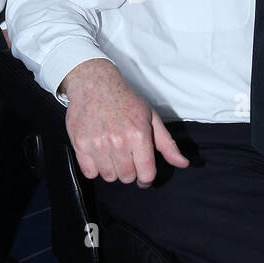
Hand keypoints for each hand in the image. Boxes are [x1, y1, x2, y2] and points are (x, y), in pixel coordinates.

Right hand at [61, 58, 189, 186]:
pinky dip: (95, 168)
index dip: (147, 179)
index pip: (146, 174)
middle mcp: (118, 141)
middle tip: (127, 157)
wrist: (94, 83)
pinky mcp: (80, 144)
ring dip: (112, 169)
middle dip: (130, 172)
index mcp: (139, 134)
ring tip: (112, 153)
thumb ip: (167, 144)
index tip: (143, 176)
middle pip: (127, 177)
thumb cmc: (124, 99)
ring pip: (109, 176)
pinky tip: (99, 155)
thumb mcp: (151, 117)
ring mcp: (97, 144)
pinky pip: (90, 172)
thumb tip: (183, 163)